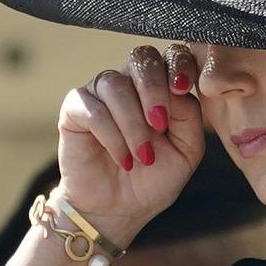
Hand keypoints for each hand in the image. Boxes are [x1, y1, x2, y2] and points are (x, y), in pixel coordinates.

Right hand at [55, 43, 205, 249]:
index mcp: (161, 86)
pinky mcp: (75, 110)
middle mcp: (130, 83)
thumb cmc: (152, 179)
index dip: (178, 64)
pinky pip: (93, 109)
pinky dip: (111, 135)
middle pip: (141, 58)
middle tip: (160, 126)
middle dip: (154, 89)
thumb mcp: (187, 151)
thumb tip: (176, 89)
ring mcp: (100, 93)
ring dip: (133, 123)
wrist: (118, 209)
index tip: (182, 88)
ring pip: (116, 84)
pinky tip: (123, 158)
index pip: (171, 55)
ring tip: (142, 156)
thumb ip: (190, 117)